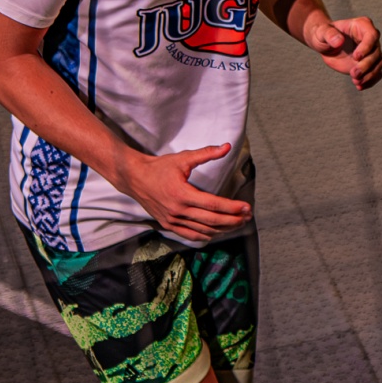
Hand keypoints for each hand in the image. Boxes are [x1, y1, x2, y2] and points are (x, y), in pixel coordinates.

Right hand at [117, 142, 251, 243]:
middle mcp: (177, 211)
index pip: (213, 205)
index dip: (232, 207)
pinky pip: (190, 235)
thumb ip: (206, 154)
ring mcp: (172, 221)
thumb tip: (227, 147)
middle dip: (233, 220)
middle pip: (211, 221)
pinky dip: (206, 236)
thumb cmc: (159, 167)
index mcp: (182, 194)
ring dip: (223, 229)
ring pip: (203, 231)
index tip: (247, 207)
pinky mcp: (168, 225)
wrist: (134, 178)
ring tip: (238, 223)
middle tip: (247, 217)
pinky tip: (217, 232)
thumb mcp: (183, 158)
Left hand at [307, 14, 381, 88]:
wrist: (325, 44)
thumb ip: (329, 34)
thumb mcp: (322, 32)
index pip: (372, 35)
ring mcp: (372, 52)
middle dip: (366, 65)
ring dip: (369, 75)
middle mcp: (371, 38)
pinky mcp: (369, 64)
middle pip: (376, 52)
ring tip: (356, 81)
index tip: (356, 57)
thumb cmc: (324, 34)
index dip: (367, 47)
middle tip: (353, 74)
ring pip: (378, 64)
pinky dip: (370, 81)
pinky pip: (376, 73)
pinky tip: (359, 86)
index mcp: (362, 25)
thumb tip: (339, 41)